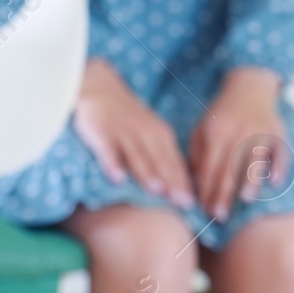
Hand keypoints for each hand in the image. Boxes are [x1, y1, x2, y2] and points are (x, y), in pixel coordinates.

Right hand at [72, 58, 194, 207]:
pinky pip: (108, 151)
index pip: (175, 162)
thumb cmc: (130, 119)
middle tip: (181, 203)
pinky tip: (117, 179)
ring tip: (156, 191)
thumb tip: (179, 188)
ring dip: (147, 173)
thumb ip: (163, 157)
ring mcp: (124, 133)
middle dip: (171, 182)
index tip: (192, 203)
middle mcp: (146, 133)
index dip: (183, 183)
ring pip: (137, 156)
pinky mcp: (102, 133)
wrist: (100, 89)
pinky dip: (112, 164)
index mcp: (161, 135)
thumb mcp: (151, 133)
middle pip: (160, 161)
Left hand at [191, 67, 289, 222]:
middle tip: (219, 216)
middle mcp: (238, 133)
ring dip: (250, 180)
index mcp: (215, 133)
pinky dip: (279, 166)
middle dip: (223, 194)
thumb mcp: (202, 130)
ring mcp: (260, 132)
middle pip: (229, 168)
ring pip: (255, 159)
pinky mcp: (278, 133)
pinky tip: (274, 182)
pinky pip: (280, 152)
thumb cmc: (221, 116)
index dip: (205, 189)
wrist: (249, 88)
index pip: (209, 167)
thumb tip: (192, 186)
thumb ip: (196, 155)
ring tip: (246, 200)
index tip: (203, 210)